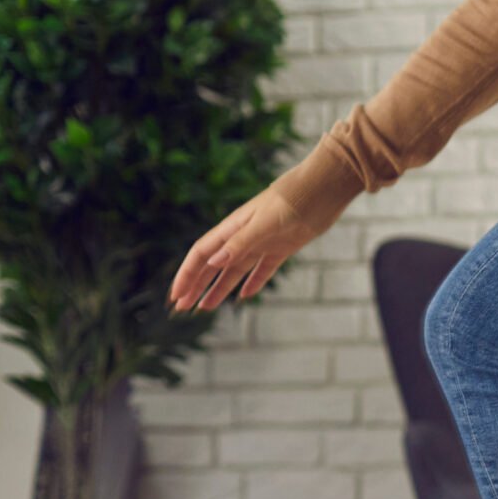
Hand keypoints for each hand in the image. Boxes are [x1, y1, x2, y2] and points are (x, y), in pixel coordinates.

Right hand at [167, 186, 313, 312]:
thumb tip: (212, 262)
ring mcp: (262, 243)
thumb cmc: (290, 201)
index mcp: (232, 228)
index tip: (176, 296)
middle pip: (213, 266)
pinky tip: (245, 296)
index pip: (201, 255)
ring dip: (219, 289)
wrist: (321, 191)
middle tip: (182, 308)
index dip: (187, 275)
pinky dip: (253, 283)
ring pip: (234, 271)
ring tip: (205, 308)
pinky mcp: (281, 247)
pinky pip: (262, 269)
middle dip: (196, 286)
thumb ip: (239, 243)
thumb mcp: (263, 224)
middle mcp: (243, 237)